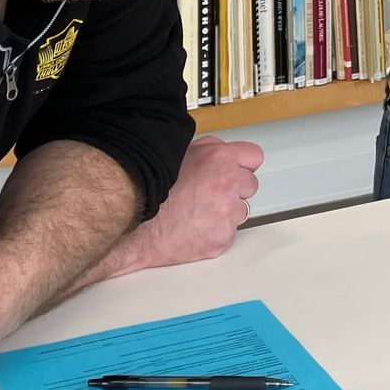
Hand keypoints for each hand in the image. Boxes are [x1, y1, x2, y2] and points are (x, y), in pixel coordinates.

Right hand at [100, 138, 263, 278]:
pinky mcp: (222, 237)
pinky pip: (228, 232)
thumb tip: (223, 152)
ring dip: (225, 212)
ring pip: (240, 210)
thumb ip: (207, 151)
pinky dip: (215, 232)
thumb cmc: (150, 191)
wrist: (135, 228)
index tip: (236, 170)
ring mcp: (227, 213)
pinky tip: (195, 227)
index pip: (254, 157)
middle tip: (209, 194)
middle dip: (234, 189)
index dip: (242, 164)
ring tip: (197, 211)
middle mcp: (227, 184)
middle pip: (250, 185)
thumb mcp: (178, 155)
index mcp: (219, 159)